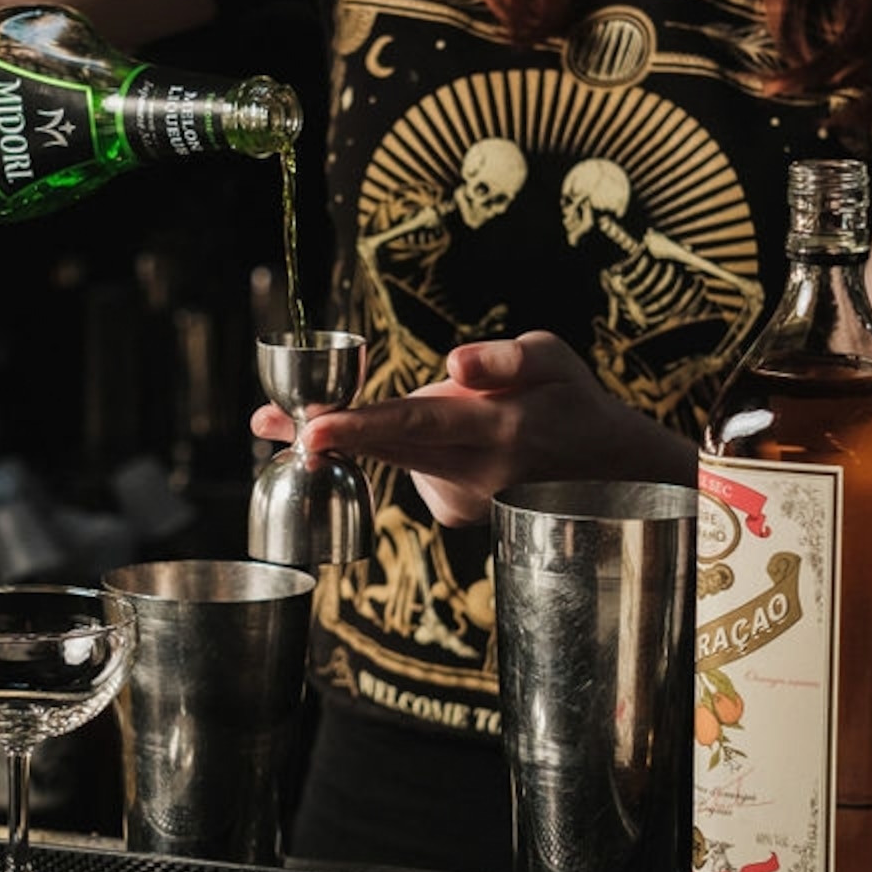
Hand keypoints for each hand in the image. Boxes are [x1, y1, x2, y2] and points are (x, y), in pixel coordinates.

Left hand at [255, 331, 695, 526]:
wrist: (608, 474)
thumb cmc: (572, 401)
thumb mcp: (552, 358)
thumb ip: (504, 357)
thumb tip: (455, 364)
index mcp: (496, 426)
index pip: (415, 423)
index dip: (359, 426)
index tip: (310, 430)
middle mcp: (476, 471)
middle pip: (385, 449)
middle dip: (324, 434)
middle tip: (263, 423)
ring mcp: (464, 501)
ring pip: (399, 456)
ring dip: (381, 432)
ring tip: (446, 413)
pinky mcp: (456, 514)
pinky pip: (418, 469)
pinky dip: (422, 448)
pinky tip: (462, 442)